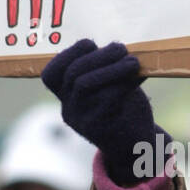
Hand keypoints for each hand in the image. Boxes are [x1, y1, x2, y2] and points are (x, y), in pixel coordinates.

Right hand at [40, 39, 164, 185]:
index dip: (68, 53)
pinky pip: (105, 99)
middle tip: (121, 48)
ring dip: (111, 67)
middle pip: (73, 74)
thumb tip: (115, 47)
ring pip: (85, 84)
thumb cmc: (123, 108)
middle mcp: (69, 109)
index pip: (51, 74)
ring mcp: (81, 120)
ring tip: (132, 61)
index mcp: (66, 97)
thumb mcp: (109, 86)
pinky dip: (123, 83)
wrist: (136, 146)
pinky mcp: (99, 128)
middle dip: (98, 55)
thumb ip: (105, 68)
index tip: (91, 44)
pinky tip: (138, 76)